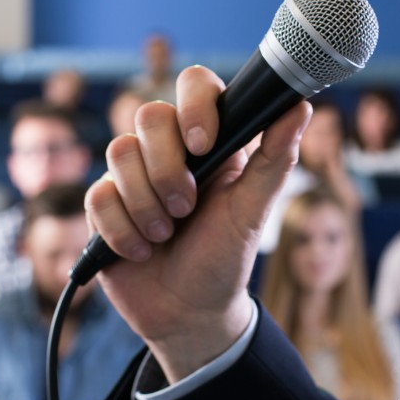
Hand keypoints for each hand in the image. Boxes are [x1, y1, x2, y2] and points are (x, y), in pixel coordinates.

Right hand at [86, 66, 311, 380]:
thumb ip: (274, 160)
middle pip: (149, 115)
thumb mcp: (253, 213)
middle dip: (167, 171)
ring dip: (146, 205)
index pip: (194, 84)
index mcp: (209, 140)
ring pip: (118, 153)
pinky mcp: (103, 204)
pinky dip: (123, 231)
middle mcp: (167, 149)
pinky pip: (98, 196)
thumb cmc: (224, 259)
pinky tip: (141, 251)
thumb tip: (301, 108)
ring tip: (165, 235)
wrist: (187, 315)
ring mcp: (131, 175)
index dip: (193, 105)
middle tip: (186, 209)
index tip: (202, 144)